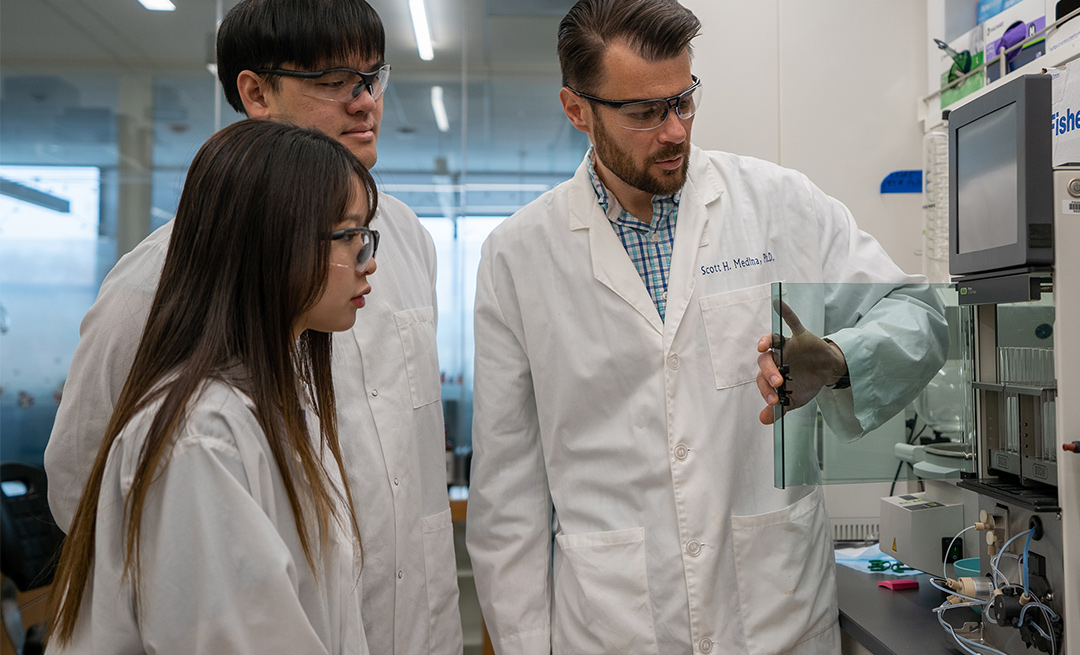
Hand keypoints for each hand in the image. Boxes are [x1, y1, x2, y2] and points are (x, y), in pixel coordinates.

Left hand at [755, 301, 847, 424]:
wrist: (828, 372)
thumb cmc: (807, 383)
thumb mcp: (795, 400)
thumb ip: (779, 409)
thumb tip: (764, 420)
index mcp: (772, 373)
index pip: (763, 380)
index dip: (766, 391)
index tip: (775, 402)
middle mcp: (776, 357)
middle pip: (766, 361)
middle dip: (769, 372)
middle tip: (778, 383)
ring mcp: (787, 345)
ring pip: (773, 341)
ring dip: (767, 343)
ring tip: (762, 346)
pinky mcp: (801, 336)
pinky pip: (792, 322)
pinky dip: (785, 313)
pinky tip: (777, 303)